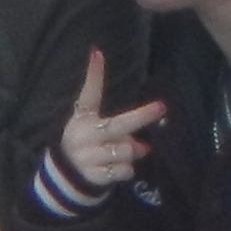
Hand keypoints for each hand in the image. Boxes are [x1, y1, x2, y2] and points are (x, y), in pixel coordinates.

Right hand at [51, 49, 164, 192]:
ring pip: (126, 150)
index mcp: (83, 118)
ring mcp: (87, 156)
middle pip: (117, 125)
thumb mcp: (94, 128)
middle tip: (162, 107)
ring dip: (133, 152)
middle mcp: (84, 135)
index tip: (97, 53)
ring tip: (122, 152)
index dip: (93, 74)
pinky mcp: (93, 175)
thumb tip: (145, 145)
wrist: (68, 177)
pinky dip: (126, 170)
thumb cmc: (90, 144)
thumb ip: (119, 129)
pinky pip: (124, 170)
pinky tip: (115, 168)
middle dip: (142, 116)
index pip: (88, 93)